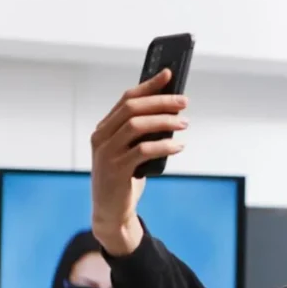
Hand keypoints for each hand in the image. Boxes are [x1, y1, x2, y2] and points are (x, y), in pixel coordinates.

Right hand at [89, 69, 188, 254]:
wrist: (111, 213)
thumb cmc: (125, 179)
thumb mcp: (132, 152)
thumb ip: (144, 134)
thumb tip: (173, 113)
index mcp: (105, 128)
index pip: (127, 99)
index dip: (149, 85)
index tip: (169, 74)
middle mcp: (101, 137)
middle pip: (132, 109)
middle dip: (161, 101)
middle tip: (184, 102)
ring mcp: (107, 153)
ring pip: (136, 126)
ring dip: (164, 122)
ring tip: (184, 124)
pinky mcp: (116, 170)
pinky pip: (143, 151)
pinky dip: (163, 146)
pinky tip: (178, 146)